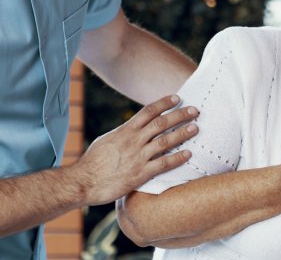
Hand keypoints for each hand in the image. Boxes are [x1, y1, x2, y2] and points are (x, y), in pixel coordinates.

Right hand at [70, 94, 198, 205]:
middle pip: (161, 123)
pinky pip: (163, 164)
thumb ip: (123, 134)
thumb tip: (134, 128)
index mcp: (125, 131)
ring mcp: (138, 157)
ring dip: (182, 133)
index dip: (164, 103)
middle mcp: (133, 140)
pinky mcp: (140, 174)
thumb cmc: (93, 162)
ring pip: (165, 141)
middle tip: (195, 110)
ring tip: (196, 128)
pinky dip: (177, 158)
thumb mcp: (107, 140)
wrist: (84, 182)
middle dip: (179, 115)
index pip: (148, 111)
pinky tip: (188, 154)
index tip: (177, 98)